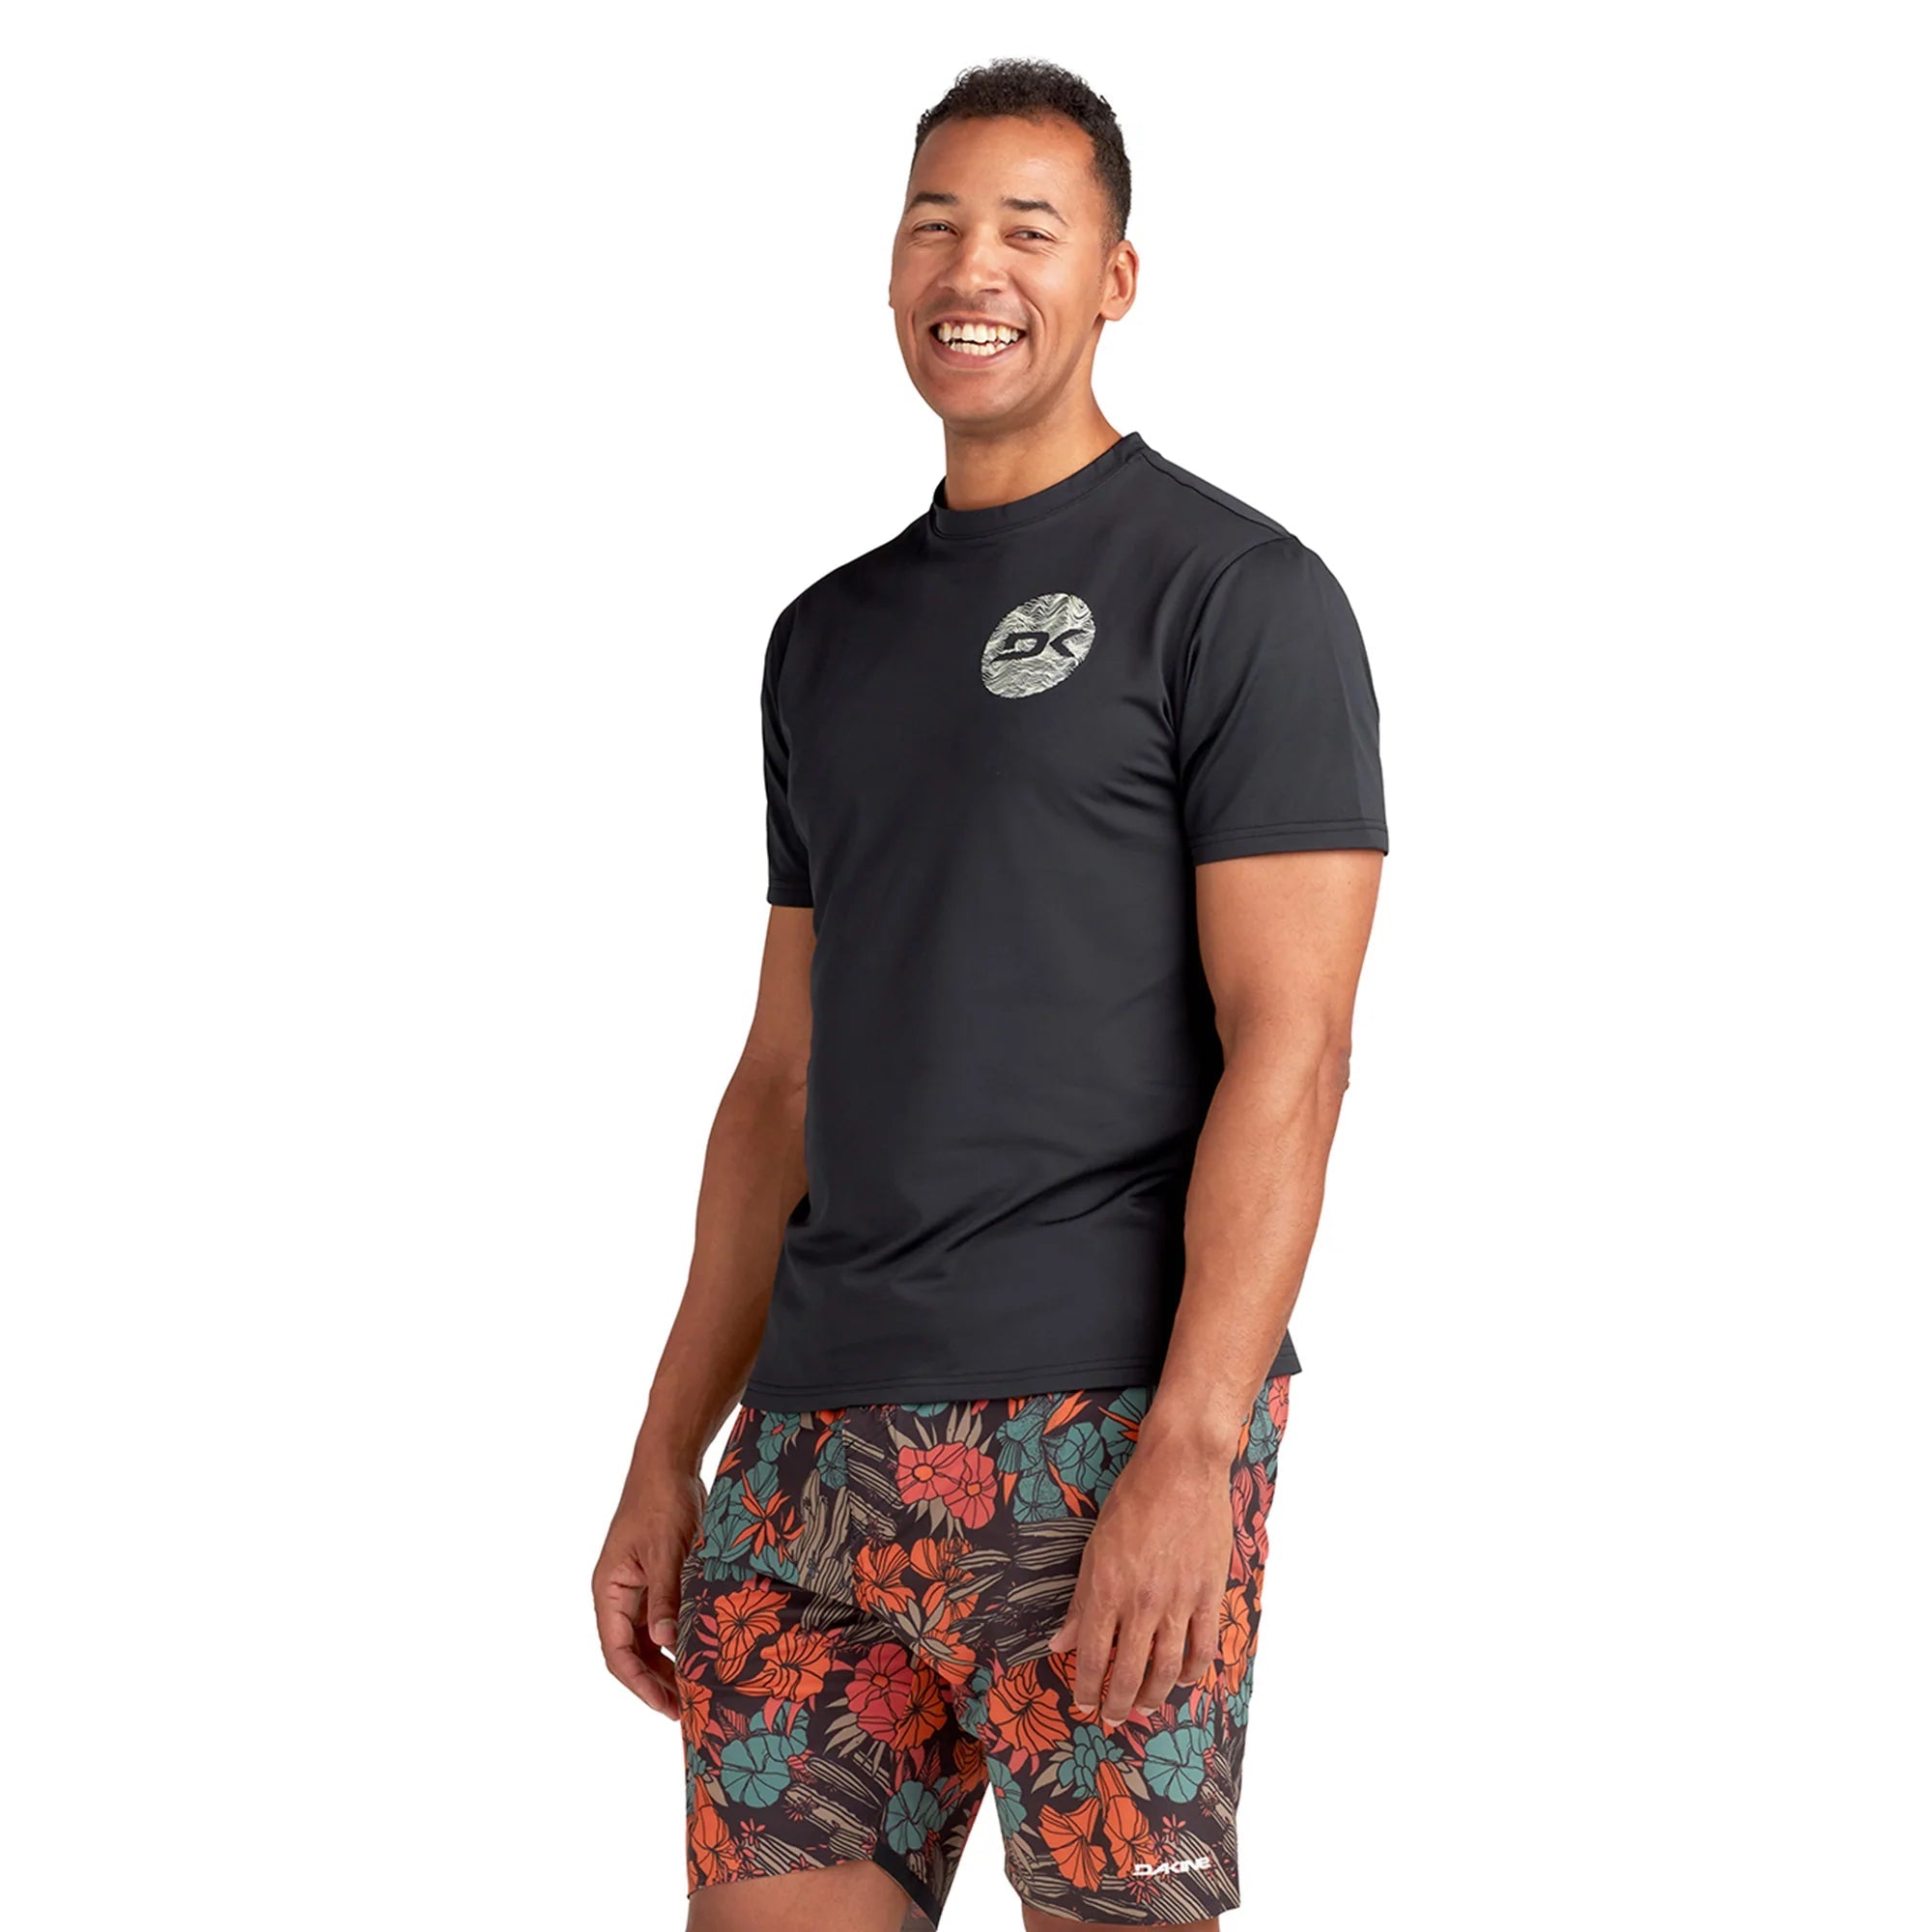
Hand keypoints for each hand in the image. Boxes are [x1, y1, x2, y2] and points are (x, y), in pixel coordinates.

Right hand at [593, 1463, 706, 1719]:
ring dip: (669, 1665)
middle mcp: (620, 1595)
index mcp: (610, 1590)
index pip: (618, 1652)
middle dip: (656, 1683)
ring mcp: (638, 1589)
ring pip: (649, 1641)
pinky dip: (680, 1639)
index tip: (665, 1707)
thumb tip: (666, 1641)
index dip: (640, 1684)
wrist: (671, 1464)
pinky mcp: (659, 1580)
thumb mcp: (666, 1551)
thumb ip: (665, 1596)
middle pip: (633, 1653)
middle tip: (686, 1710)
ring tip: (696, 1691)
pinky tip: (702, 1654)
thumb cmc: (661, 1502)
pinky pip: (665, 1620)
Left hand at [1046, 1441, 1231, 1725]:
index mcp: (1107, 1589)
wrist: (1181, 1469)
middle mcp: (1141, 1602)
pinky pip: (1203, 1646)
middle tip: (1112, 1719)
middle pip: (1129, 1671)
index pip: (1094, 1656)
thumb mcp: (1094, 1548)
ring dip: (1153, 1695)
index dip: (1087, 1688)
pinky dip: (1194, 1671)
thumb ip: (1081, 1601)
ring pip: (1167, 1668)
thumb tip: (1061, 1643)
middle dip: (1117, 1703)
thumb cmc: (1133, 1500)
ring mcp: (1178, 1601)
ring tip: (1143, 1707)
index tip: (1083, 1705)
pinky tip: (1184, 1679)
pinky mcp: (1208, 1594)